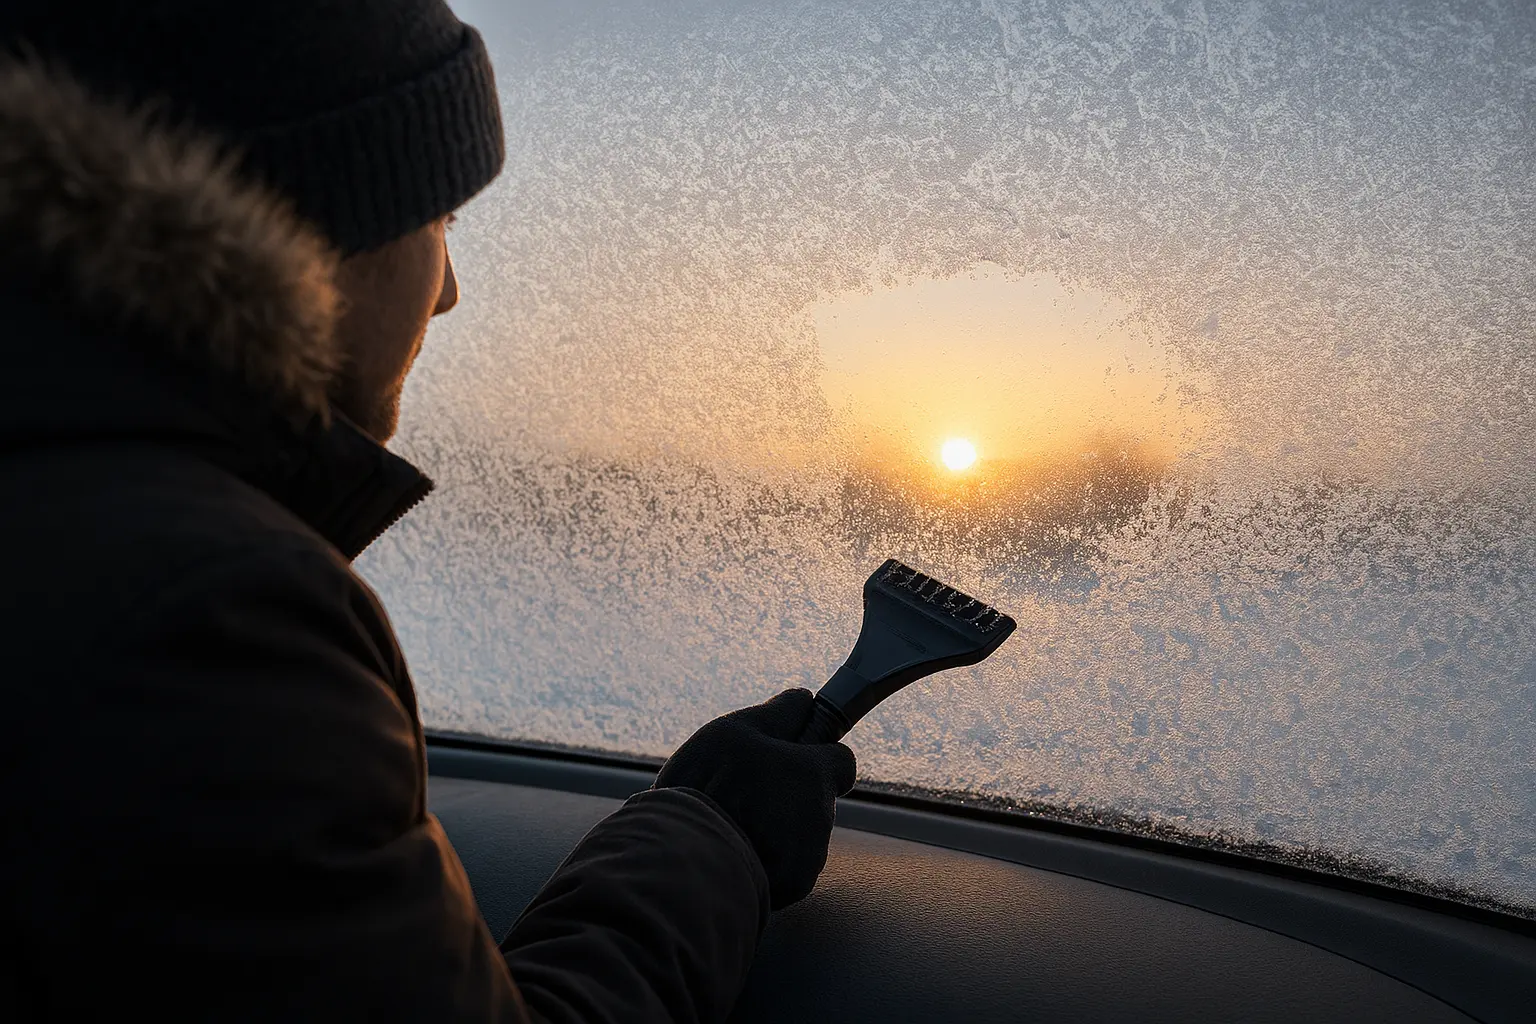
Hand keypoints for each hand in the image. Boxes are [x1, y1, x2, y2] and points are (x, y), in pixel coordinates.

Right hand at [654, 688, 856, 909]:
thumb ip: (778, 713)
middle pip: (813, 798)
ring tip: (729, 823)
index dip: (815, 754)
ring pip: (796, 833)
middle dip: (787, 793)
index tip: (792, 755)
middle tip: (742, 790)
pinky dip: (763, 858)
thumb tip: (803, 701)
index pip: (840, 761)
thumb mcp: (735, 731)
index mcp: (813, 775)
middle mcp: (819, 819)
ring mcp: (806, 858)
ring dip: (773, 826)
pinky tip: (731, 849)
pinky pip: (782, 865)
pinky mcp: (789, 889)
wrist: (679, 862)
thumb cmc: (707, 788)